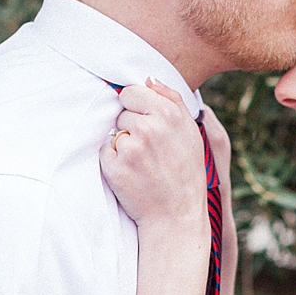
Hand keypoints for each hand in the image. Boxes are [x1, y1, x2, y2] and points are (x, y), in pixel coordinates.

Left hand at [100, 79, 207, 229]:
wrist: (176, 215)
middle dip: (131, 126)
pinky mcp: (114, 165)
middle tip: (149, 150)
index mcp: (169, 114)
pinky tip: (132, 174)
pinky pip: (105, 150)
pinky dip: (113, 161)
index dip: (136, 107)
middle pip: (122, 111)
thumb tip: (149, 78)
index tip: (146, 124)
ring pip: (114, 131)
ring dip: (123, 144)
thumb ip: (172, 100)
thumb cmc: (185, 173)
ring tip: (142, 163)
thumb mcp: (190, 133)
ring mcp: (130, 147)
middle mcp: (149, 127)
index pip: (132, 91)